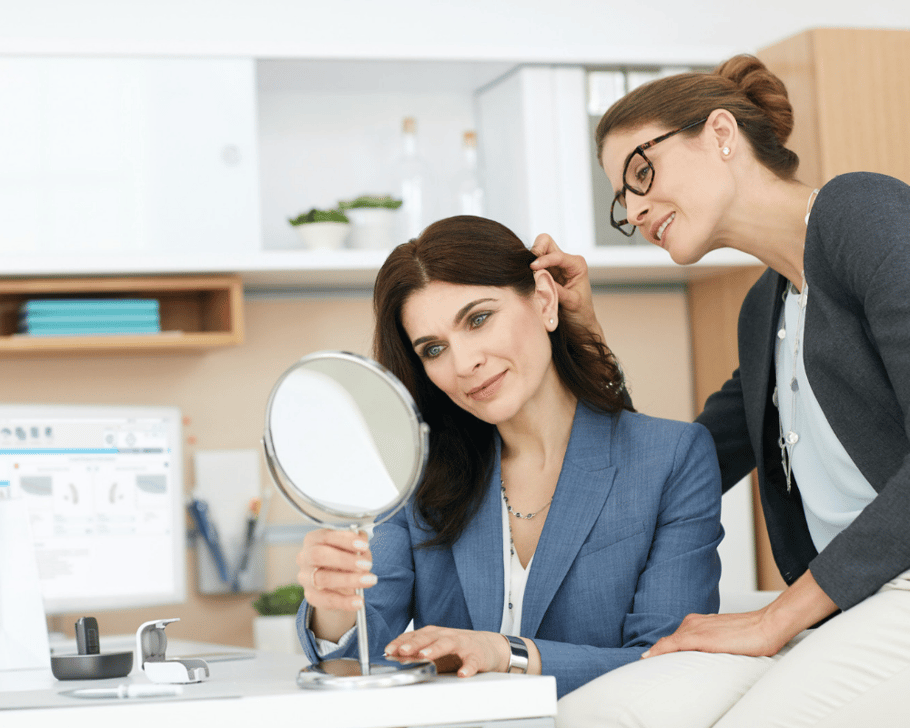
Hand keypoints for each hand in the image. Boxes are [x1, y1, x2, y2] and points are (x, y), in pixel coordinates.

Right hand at [296, 528, 374, 611]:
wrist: (338, 583)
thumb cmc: (345, 559)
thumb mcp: (353, 549)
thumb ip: (358, 546)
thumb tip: (363, 548)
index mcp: (314, 539)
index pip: (326, 536)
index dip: (345, 540)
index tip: (364, 546)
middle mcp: (305, 557)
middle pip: (319, 555)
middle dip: (345, 560)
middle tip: (367, 565)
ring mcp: (305, 577)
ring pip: (322, 579)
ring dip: (349, 580)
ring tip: (369, 580)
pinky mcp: (310, 596)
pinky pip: (326, 600)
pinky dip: (344, 602)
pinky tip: (359, 602)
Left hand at [384, 626, 509, 677]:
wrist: (488, 647)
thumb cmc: (458, 648)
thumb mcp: (436, 650)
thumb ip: (417, 653)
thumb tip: (395, 658)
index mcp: (434, 634)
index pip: (414, 636)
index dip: (401, 642)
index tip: (388, 651)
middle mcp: (446, 635)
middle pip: (428, 637)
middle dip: (414, 643)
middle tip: (402, 651)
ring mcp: (462, 644)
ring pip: (447, 644)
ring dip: (435, 649)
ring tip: (425, 655)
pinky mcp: (477, 655)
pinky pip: (472, 661)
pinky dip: (467, 667)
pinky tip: (462, 673)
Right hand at [529, 233, 602, 340]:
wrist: (580, 325)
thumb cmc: (580, 313)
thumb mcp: (571, 302)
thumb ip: (556, 290)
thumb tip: (539, 279)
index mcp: (577, 264)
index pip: (557, 255)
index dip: (544, 260)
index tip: (532, 268)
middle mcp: (565, 261)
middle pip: (546, 242)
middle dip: (536, 250)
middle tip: (529, 266)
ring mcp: (554, 266)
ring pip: (537, 251)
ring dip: (530, 261)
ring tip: (528, 277)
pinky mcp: (545, 274)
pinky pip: (533, 265)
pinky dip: (528, 270)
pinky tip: (528, 281)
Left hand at [643, 570, 838, 658]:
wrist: (767, 624)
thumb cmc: (751, 633)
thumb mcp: (724, 638)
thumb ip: (711, 644)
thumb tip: (705, 657)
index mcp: (697, 623)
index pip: (673, 640)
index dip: (661, 651)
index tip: (649, 660)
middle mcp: (692, 622)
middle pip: (668, 642)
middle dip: (656, 654)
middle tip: (644, 668)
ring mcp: (694, 628)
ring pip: (667, 643)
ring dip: (656, 654)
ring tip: (644, 667)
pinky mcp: (699, 636)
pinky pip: (672, 644)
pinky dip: (659, 651)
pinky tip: (649, 658)